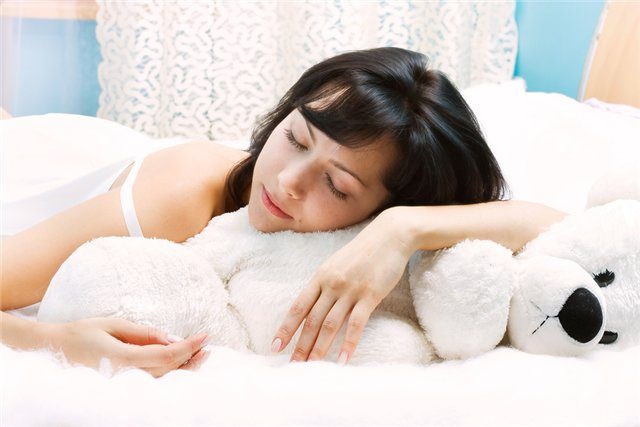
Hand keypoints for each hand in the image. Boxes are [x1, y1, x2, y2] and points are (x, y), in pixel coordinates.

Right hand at [42, 317, 210, 376]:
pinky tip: (181, 362)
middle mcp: (124, 376)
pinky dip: (170, 371)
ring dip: (184, 366)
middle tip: (208, 344)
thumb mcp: (113, 324)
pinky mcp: (121, 385)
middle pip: (168, 370)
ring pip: (162, 378)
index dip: (189, 346)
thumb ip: (144, 333)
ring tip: (201, 353)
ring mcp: (122, 384)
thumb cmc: (82, 333)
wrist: (53, 350)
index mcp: (122, 359)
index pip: (166, 356)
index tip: (206, 335)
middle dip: (192, 357)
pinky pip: (151, 380)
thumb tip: (171, 338)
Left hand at [270, 210, 414, 363]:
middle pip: (312, 320)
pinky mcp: (370, 295)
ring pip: (330, 325)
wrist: (390, 235)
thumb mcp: (337, 264)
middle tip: (292, 365)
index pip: (298, 306)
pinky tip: (342, 360)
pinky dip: (348, 344)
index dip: (286, 328)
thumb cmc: (364, 251)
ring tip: (312, 367)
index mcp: (321, 276)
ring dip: (319, 348)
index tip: (275, 346)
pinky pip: (356, 324)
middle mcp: (332, 284)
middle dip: (301, 345)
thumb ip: (325, 283)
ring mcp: (350, 290)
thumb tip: (313, 304)